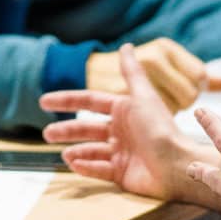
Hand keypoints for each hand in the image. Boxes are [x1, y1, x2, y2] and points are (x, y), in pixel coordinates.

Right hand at [42, 44, 220, 207]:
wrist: (176, 165)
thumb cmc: (160, 129)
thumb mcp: (143, 96)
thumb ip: (131, 72)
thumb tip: (126, 45)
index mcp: (124, 110)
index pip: (89, 102)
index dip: (66, 101)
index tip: (44, 100)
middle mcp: (121, 131)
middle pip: (86, 129)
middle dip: (66, 131)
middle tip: (47, 133)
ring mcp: (121, 153)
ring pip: (91, 151)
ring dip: (75, 151)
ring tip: (62, 155)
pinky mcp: (122, 174)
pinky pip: (99, 170)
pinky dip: (86, 168)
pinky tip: (74, 165)